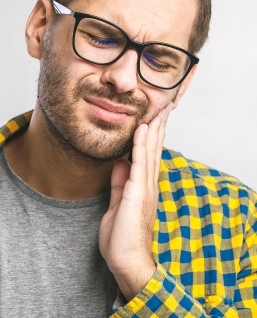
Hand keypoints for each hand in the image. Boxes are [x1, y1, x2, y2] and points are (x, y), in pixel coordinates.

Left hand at [99, 103, 172, 300]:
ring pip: (149, 152)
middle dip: (158, 127)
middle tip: (163, 107)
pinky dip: (140, 145)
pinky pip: (139, 164)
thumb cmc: (122, 237)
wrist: (126, 261)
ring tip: (158, 110)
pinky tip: (142, 130)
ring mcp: (144, 188)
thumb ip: (120, 183)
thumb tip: (118, 163)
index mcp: (143, 186)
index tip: (155, 118)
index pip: (148, 155)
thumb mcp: (117, 203)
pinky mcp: (137, 193)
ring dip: (153, 130)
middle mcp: (148, 184)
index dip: (152, 136)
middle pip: (153, 150)